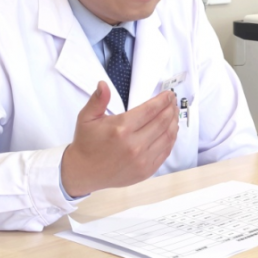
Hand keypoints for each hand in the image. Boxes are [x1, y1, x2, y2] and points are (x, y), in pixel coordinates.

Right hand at [61, 81, 178, 196]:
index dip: (162, 100)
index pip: (150, 110)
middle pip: (162, 121)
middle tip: (172, 101)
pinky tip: (171, 130)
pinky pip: (165, 152)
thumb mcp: (86, 118)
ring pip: (167, 136)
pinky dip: (171, 139)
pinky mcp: (146, 171)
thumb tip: (103, 85)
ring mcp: (142, 160)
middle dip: (170, 108)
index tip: (168, 94)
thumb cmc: (86, 143)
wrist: (84, 172)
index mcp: (121, 129)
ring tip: (174, 113)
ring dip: (174, 122)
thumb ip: (98, 100)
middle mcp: (134, 145)